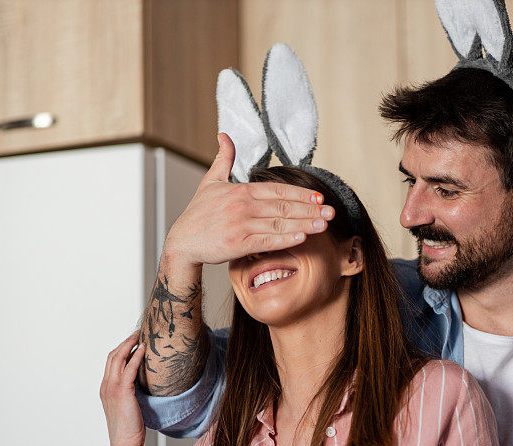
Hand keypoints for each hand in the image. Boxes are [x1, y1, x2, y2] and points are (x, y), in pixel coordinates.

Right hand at [100, 330, 146, 445]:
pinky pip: (129, 369)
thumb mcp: (128, 405)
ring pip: (119, 359)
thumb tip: (145, 381)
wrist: (125, 443)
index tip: (133, 340)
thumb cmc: (129, 427)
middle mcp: (106, 386)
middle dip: (126, 342)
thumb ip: (131, 391)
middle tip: (138, 332)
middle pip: (113, 356)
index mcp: (106, 388)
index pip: (111, 362)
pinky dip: (136, 357)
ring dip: (130, 344)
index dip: (122, 348)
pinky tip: (144, 349)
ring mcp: (112, 388)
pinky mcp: (123, 392)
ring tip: (141, 335)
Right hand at [164, 133, 335, 266]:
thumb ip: (223, 158)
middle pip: (283, 207)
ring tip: (324, 224)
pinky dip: (286, 239)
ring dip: (305, 223)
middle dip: (310, 209)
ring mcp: (240, 224)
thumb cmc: (198, 214)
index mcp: (240, 190)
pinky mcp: (237, 243)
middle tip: (330, 211)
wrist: (182, 242)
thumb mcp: (210, 181)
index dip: (300, 194)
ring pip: (279, 223)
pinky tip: (303, 237)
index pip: (277, 191)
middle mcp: (242, 205)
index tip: (319, 197)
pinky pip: (267, 240)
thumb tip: (224, 135)